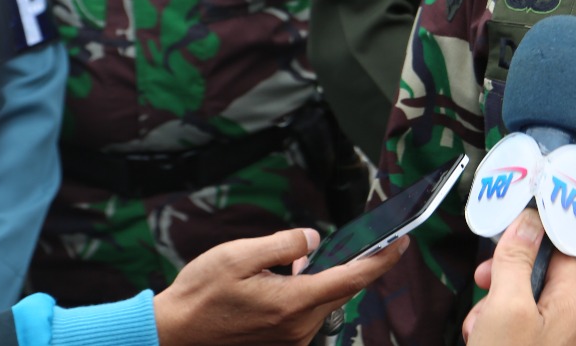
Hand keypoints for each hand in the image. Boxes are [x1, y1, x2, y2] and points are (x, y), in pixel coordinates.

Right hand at [153, 228, 406, 345]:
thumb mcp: (239, 255)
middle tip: (362, 239)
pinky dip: (307, 292)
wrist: (172, 334)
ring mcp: (291, 338)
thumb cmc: (201, 294)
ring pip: (324, 301)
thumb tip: (313, 240)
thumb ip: (283, 244)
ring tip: (294, 261)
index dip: (382, 259)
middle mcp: (299, 326)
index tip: (402, 241)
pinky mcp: (281, 342)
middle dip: (355, 264)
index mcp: (293, 302)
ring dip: (323, 278)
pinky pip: (307, 312)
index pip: (353, 278)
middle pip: (342, 289)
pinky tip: (285, 280)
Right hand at [462, 210, 575, 345]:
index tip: (496, 251)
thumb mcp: (506, 307)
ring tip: (479, 329)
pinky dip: (502, 331)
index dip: (524, 246)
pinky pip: (523, 331)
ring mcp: (561, 341)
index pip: (556, 252)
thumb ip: (516, 261)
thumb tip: (530, 219)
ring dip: (495, 312)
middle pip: (536, 280)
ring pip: (524, 308)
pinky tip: (484, 339)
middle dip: (501, 285)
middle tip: (480, 289)